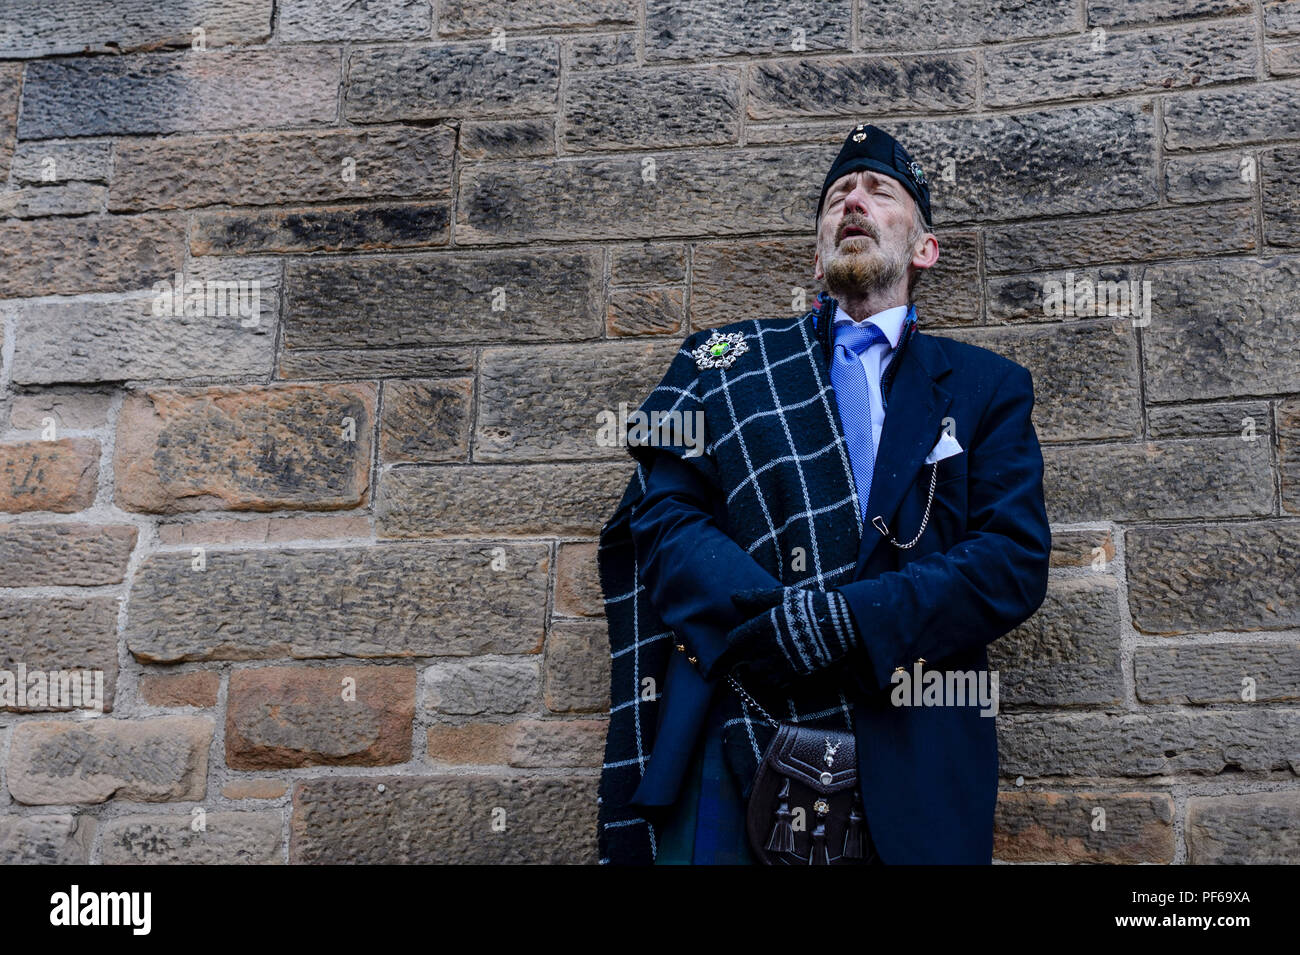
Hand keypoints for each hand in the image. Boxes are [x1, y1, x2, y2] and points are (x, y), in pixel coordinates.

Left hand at [702, 586, 860, 687]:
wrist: (839, 624)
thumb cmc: (808, 606)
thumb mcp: (782, 596)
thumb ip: (756, 598)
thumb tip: (733, 596)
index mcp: (764, 625)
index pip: (735, 640)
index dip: (737, 637)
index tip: (743, 635)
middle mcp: (770, 646)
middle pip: (744, 657)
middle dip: (747, 651)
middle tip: (754, 646)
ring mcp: (782, 662)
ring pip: (757, 671)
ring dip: (758, 665)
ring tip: (765, 657)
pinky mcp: (795, 673)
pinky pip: (773, 682)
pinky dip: (772, 677)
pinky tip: (777, 666)